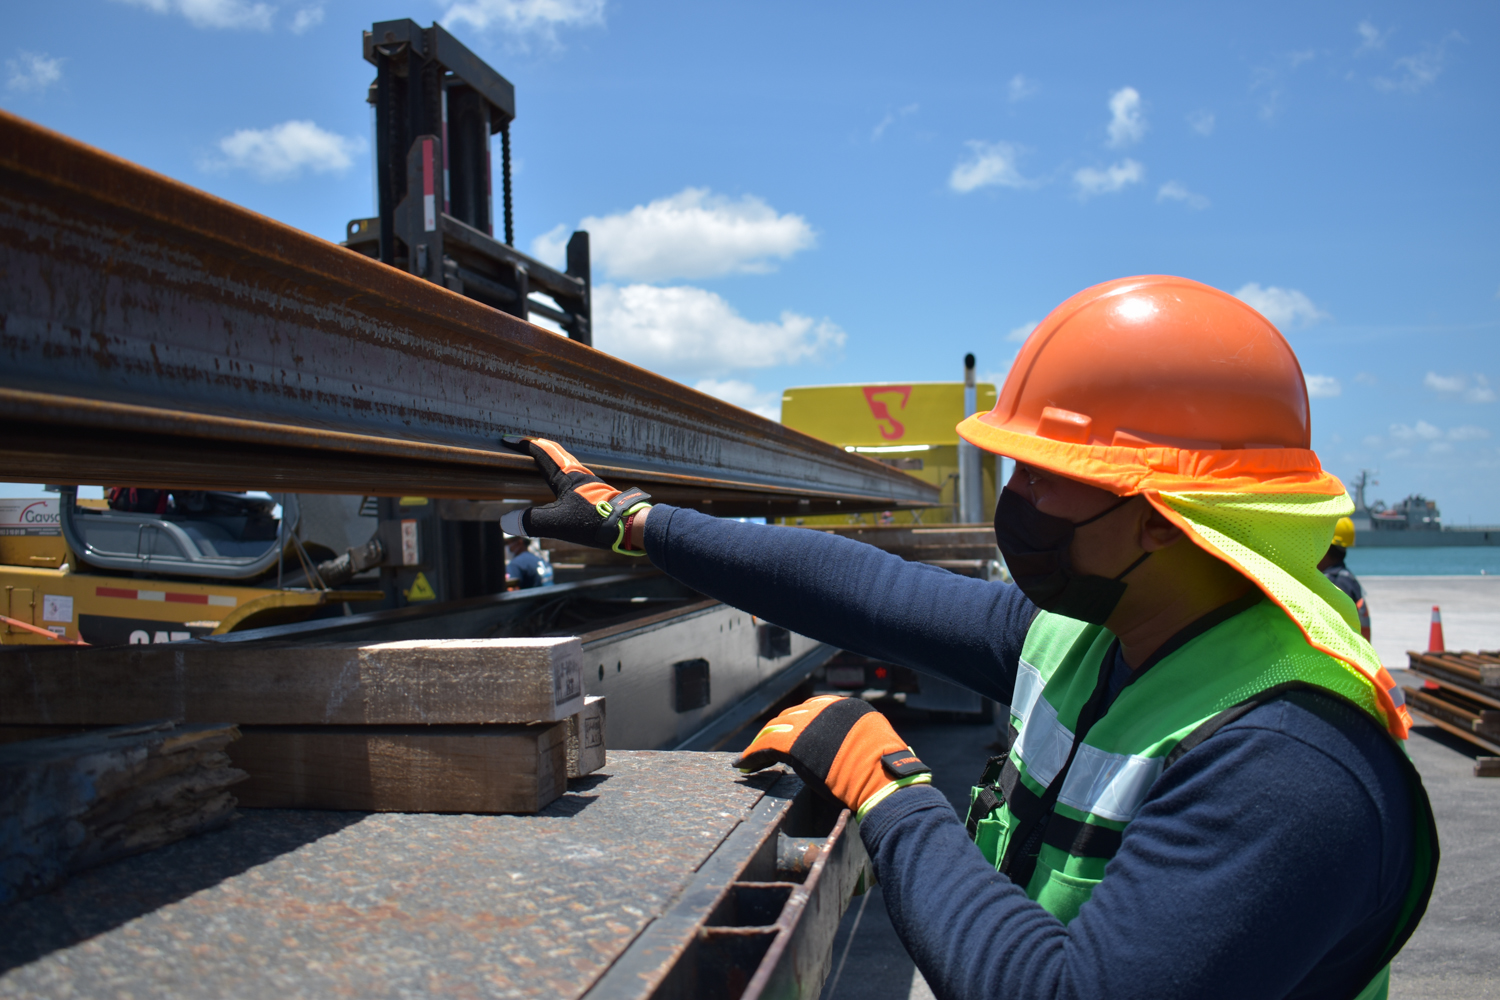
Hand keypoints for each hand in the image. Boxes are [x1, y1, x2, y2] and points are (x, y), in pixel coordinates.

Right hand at [498, 437, 652, 553]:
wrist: (629, 526)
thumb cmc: (594, 521)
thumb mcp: (558, 523)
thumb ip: (531, 521)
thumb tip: (504, 522)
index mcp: (566, 477)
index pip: (542, 453)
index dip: (524, 445)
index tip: (508, 440)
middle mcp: (578, 474)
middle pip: (556, 452)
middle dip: (539, 446)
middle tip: (524, 443)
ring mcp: (590, 482)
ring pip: (568, 462)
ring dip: (553, 457)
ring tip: (542, 460)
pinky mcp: (599, 493)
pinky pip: (576, 475)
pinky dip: (563, 471)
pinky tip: (565, 485)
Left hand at [735, 695, 930, 819]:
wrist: (884, 782)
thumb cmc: (887, 774)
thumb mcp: (876, 745)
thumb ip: (859, 740)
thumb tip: (857, 751)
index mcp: (848, 708)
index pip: (815, 710)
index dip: (799, 722)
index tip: (790, 732)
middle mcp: (827, 709)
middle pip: (792, 716)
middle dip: (778, 730)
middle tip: (766, 745)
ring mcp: (810, 724)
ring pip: (776, 728)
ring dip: (762, 742)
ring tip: (751, 756)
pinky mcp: (795, 743)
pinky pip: (767, 746)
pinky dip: (752, 756)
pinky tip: (744, 765)